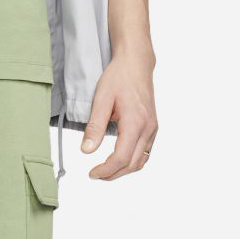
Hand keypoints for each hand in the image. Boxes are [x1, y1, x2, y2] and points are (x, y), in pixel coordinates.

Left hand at [80, 50, 158, 179]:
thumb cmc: (119, 78)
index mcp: (135, 122)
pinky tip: (119, 159)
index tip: (92, 173)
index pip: (122, 157)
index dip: (106, 170)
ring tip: (106, 170)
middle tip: (95, 174)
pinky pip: (146, 152)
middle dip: (113, 174)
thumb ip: (94, 127)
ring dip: (124, 170)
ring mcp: (153, 129)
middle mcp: (148, 128)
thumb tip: (86, 150)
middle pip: (133, 164)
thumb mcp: (101, 100)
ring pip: (141, 161)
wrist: (136, 64)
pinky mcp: (153, 127)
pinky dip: (133, 161)